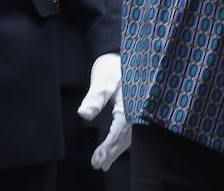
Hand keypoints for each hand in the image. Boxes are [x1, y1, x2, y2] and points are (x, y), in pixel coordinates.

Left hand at [78, 53, 129, 170]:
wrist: (122, 57)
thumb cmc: (111, 68)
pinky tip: (112, 152)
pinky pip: (132, 131)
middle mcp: (139, 108)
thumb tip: (83, 114)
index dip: (110, 145)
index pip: (122, 127)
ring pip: (130, 135)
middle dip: (113, 151)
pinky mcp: (138, 113)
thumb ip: (94, 98)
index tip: (98, 159)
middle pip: (127, 135)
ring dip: (116, 150)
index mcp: (133, 100)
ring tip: (102, 163)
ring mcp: (140, 111)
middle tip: (98, 164)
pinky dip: (121, 142)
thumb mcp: (102, 80)